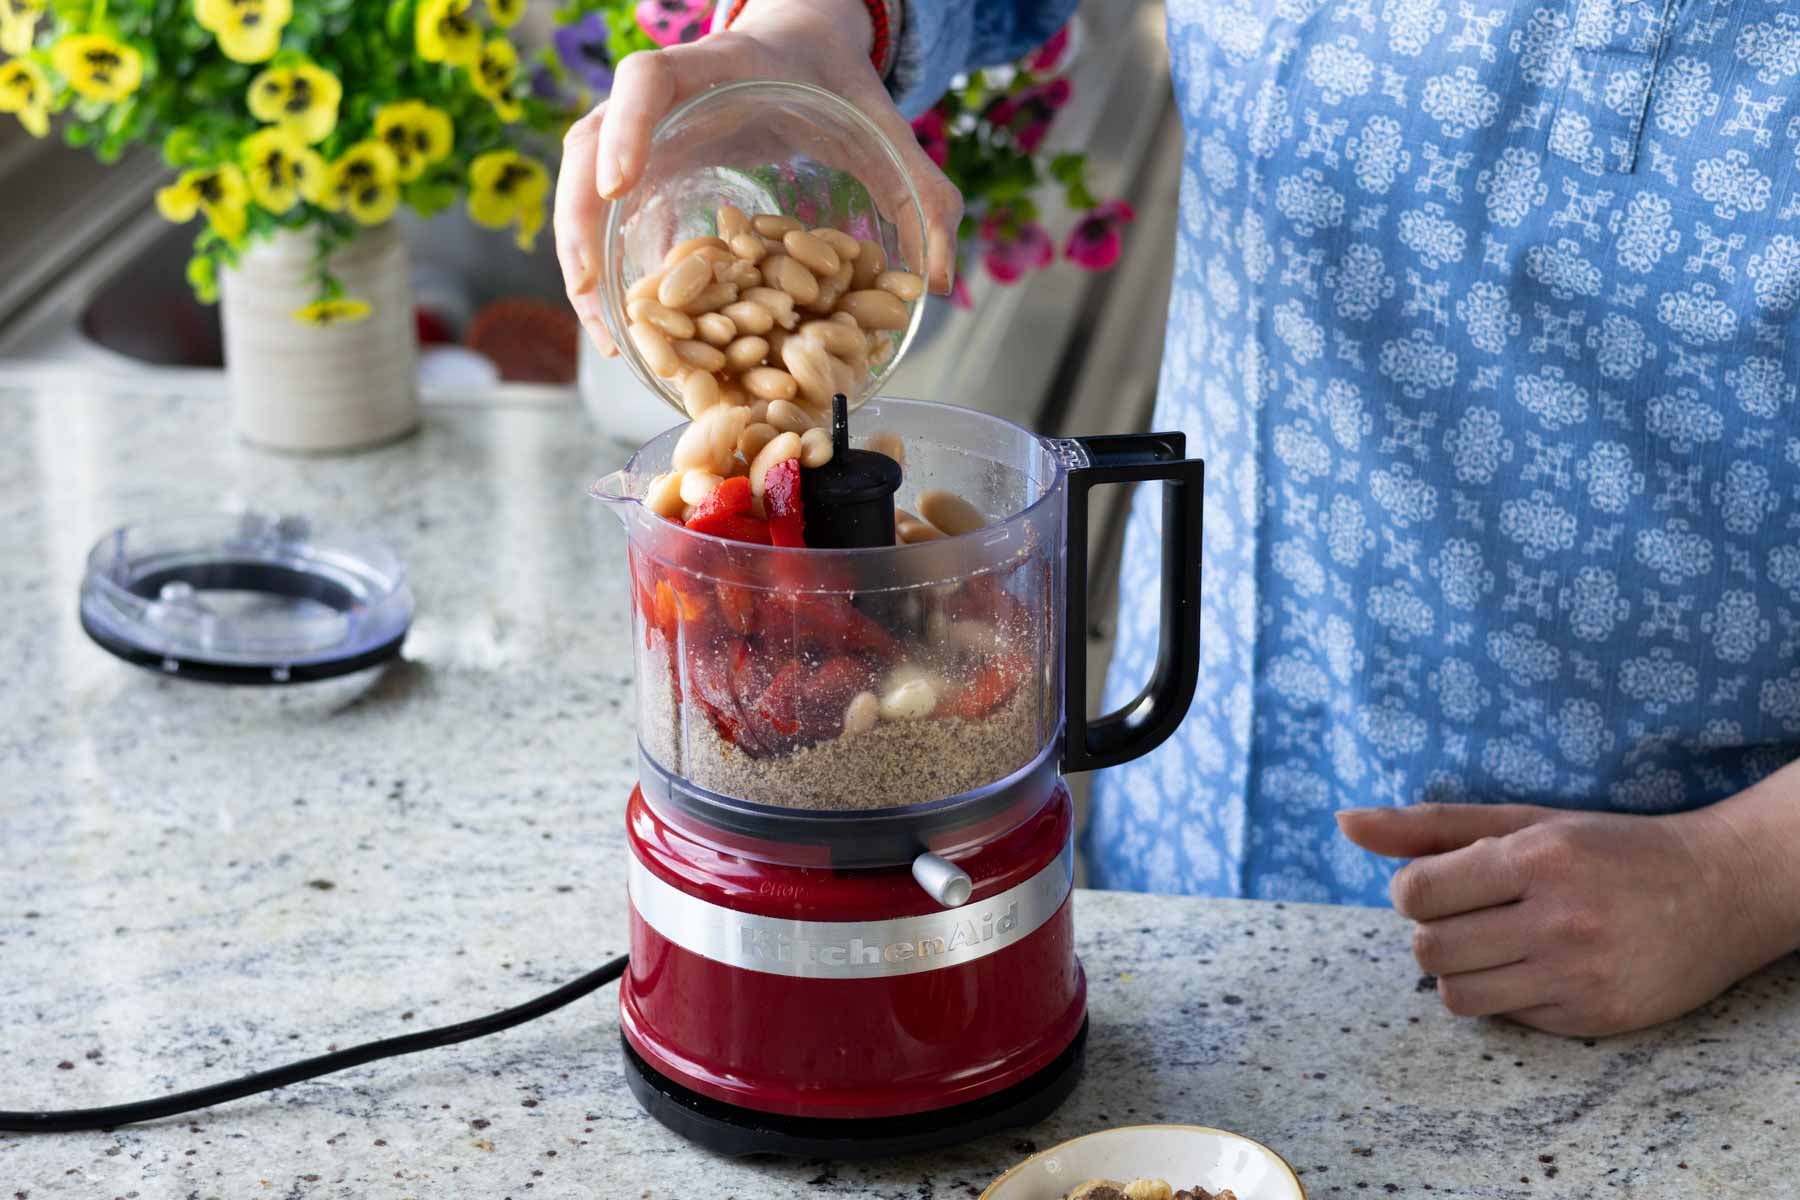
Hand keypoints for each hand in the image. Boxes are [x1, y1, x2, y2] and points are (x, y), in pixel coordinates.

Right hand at [555, 0, 963, 355]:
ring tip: (606, 326)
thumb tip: (941, 281)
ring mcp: (642, 134)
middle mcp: (662, 101)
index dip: (625, 127)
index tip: (618, 183)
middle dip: (580, 217)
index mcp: (712, 70)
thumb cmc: (837, 84)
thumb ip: (924, 191)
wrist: (806, 49)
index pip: (646, 81)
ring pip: (581, 185)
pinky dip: (601, 263)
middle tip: (594, 286)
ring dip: (580, 253)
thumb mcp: (885, 127)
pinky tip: (621, 324)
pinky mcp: (643, 171)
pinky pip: (601, 213)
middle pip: (587, 144)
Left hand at [1337, 799, 1799, 1036]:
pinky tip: (1541, 967)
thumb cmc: (1608, 847)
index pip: (1418, 892)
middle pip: (1428, 949)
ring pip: (1457, 995)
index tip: (1438, 884)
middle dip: (1432, 932)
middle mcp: (1559, 919)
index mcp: (1537, 858)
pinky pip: (1507, 1018)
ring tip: (1494, 944)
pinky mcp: (1594, 1018)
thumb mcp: (1525, 821)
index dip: (1412, 891)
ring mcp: (1579, 976)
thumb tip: (1344, 822)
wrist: (1720, 891)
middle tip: (1469, 916)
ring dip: (1460, 971)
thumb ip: (1430, 825)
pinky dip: (1508, 995)